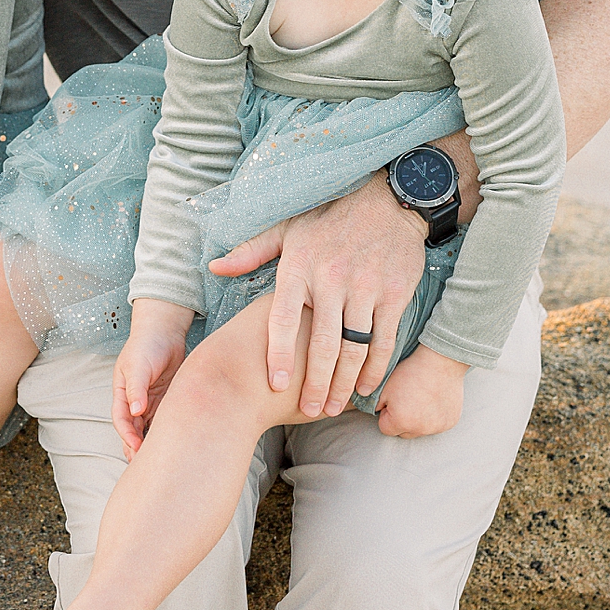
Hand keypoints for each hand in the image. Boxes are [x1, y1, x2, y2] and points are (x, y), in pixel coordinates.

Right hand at [111, 302, 193, 456]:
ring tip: (159, 461)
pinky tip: (174, 444)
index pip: (121, 420)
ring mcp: (150, 402)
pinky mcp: (166, 401)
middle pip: (133, 430)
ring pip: (149, 429)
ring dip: (152, 444)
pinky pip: (165, 421)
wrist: (165, 332)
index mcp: (123, 393)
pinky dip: (166, 433)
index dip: (127, 436)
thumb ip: (137, 388)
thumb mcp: (138, 365)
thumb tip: (135, 410)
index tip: (137, 448)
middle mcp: (135, 401)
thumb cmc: (146, 345)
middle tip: (145, 465)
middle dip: (137, 447)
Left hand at [211, 173, 425, 418]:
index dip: (278, 354)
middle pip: (321, 344)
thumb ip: (252, 251)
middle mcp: (332, 279)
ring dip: (344, 383)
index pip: (284, 319)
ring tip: (333, 406)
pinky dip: (375, 368)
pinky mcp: (395, 293)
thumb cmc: (329, 217)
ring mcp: (366, 287)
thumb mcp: (287, 227)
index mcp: (300, 266)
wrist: (388, 199)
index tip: (275, 385)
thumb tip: (215, 267)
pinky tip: (364, 386)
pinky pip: (384, 339)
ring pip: (353, 347)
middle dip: (315, 383)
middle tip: (310, 410)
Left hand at [374, 346, 467, 437]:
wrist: (440, 360)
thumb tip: (366, 413)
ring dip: (418, 419)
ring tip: (419, 397)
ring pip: (420, 429)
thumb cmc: (410, 371)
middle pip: (403, 432)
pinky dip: (433, 416)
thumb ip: (370, 404)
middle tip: (406, 398)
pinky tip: (433, 399)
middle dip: (401, 419)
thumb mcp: (383, 386)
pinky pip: (436, 424)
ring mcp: (438, 427)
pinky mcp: (450, 422)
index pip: (385, 428)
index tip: (392, 399)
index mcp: (401, 422)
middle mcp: (421, 429)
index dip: (385, 413)